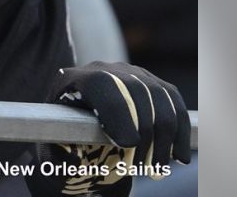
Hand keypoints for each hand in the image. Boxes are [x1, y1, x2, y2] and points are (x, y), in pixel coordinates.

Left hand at [30, 61, 191, 195]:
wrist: (80, 119)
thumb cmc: (65, 136)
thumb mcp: (56, 140)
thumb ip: (63, 146)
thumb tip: (79, 154)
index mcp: (75, 77)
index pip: (103, 84)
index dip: (118, 113)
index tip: (128, 144)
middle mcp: (106, 67)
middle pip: (135, 91)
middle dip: (144, 134)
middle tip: (144, 168)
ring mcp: (132, 72)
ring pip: (159, 97)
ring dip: (164, 137)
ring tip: (158, 168)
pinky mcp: (154, 83)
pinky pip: (173, 102)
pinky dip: (180, 131)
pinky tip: (178, 157)